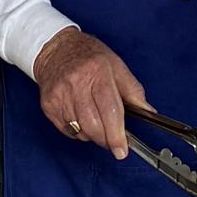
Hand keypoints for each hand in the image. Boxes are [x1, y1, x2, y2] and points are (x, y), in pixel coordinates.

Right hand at [32, 27, 146, 156]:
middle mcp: (76, 83)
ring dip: (92, 134)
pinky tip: (81, 119)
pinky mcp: (49, 104)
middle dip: (106, 138)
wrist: (56, 48)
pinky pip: (67, 130)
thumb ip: (133, 90)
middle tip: (112, 139)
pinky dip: (78, 132)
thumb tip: (147, 112)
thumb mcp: (116, 65)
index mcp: (98, 72)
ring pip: (80, 130)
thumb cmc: (88, 56)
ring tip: (96, 121)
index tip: (122, 149)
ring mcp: (60, 94)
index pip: (110, 110)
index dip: (116, 134)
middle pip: (93, 124)